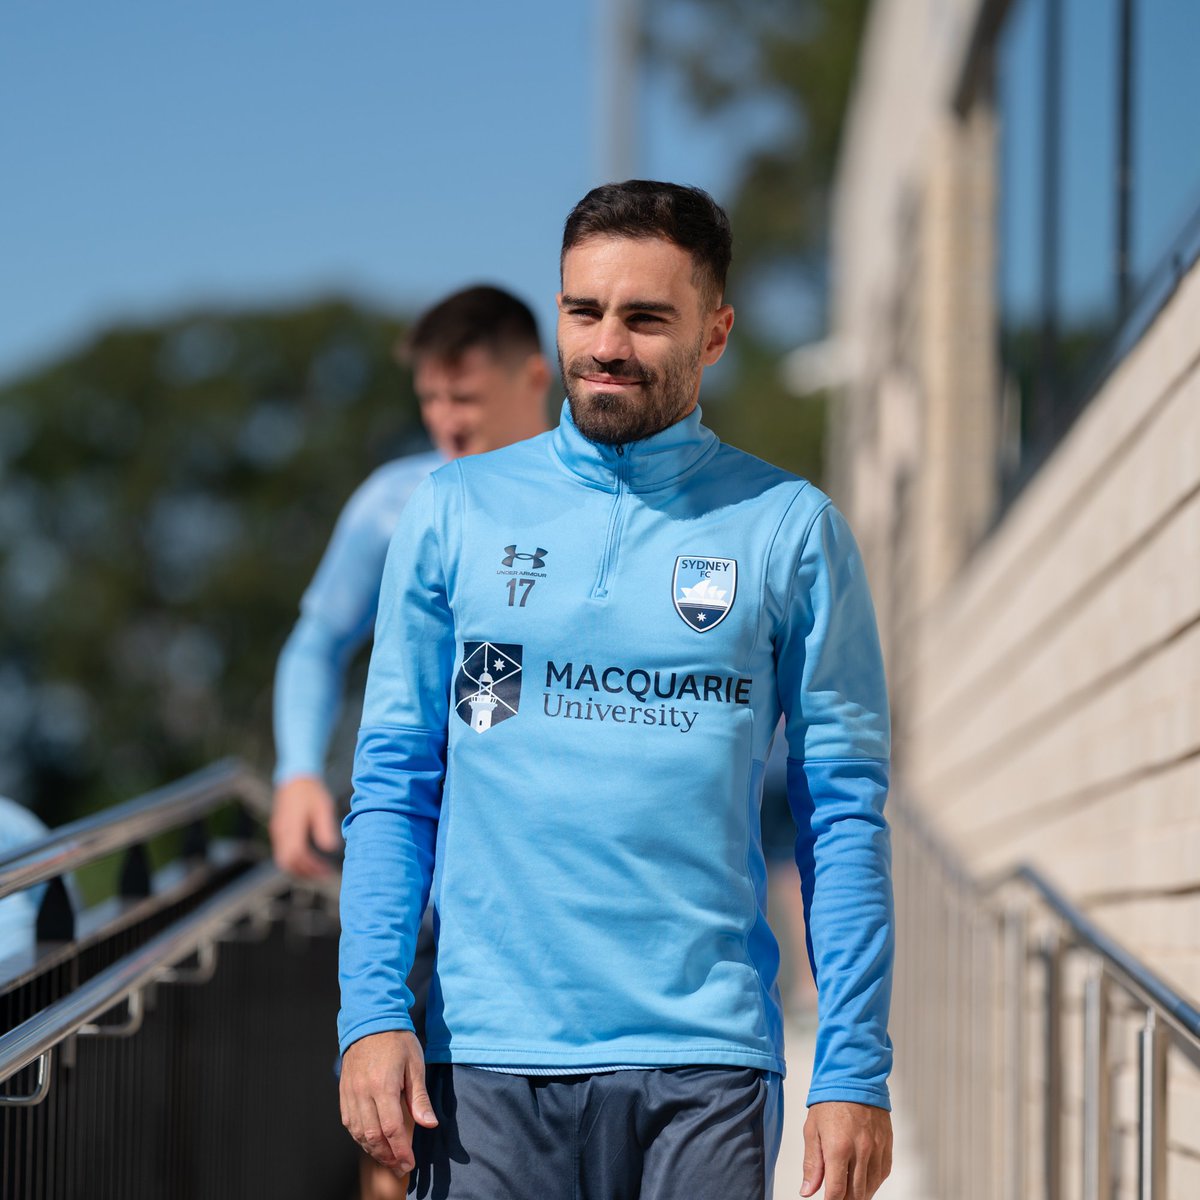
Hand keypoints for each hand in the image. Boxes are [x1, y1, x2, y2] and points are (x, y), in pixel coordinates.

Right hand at [270, 775, 340, 876]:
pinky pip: (282, 854)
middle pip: (287, 863)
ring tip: (318, 871)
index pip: (297, 855)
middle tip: (324, 874)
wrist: (295, 777)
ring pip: (283, 861)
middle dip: (305, 872)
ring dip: (299, 870)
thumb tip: (332, 848)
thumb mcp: (323, 807)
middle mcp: (281, 832)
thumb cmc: (312, 792)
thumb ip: (325, 827)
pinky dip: (295, 862)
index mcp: (292, 826)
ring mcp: (277, 833)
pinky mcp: (278, 832)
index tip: (327, 870)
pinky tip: (310, 860)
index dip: (311, 866)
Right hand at [340, 1030, 438, 1175]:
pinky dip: (360, 1137)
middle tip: (401, 1167)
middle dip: (388, 1156)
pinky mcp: (344, 1092)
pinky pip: (349, 1123)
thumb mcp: (415, 1065)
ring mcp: (351, 1093)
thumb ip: (419, 1098)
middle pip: (373, 1136)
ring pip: (358, 1133)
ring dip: (373, 1150)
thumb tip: (429, 1124)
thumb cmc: (396, 1041)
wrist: (370, 1020)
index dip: (401, 1150)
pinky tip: (371, 1142)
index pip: (392, 1129)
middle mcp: (363, 1093)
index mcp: (384, 1086)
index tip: (410, 1163)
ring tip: (388, 1158)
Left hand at [801, 1101, 891, 1198]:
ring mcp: (876, 1149)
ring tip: (848, 1191)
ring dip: (859, 1194)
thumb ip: (811, 1164)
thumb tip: (807, 1191)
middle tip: (836, 1195)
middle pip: (855, 1194)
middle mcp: (861, 1151)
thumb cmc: (830, 1101)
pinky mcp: (887, 1145)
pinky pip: (882, 1174)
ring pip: (870, 1187)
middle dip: (844, 1199)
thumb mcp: (812, 1131)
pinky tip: (863, 1181)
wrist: (854, 1079)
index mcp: (838, 1147)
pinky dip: (872, 1183)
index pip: (837, 1191)